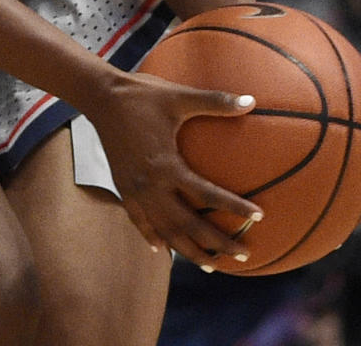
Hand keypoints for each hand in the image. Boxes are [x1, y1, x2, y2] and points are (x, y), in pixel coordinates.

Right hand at [88, 71, 260, 266]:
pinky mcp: (122, 188)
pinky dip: (152, 237)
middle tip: (243, 255)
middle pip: (187, 225)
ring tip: (211, 264)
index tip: (259, 216)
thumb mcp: (179, 97)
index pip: (207, 194)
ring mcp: (134, 191)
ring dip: (189, 251)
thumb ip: (215, 102)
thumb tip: (251, 100)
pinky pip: (139, 222)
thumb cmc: (142, 96)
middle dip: (217, 244)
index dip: (235, 207)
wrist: (101, 98)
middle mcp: (150, 185)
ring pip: (165, 232)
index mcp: (166, 165)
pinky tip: (162, 250)